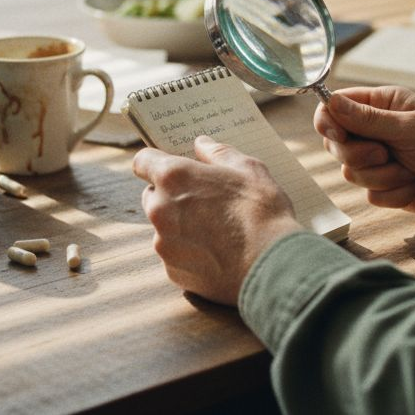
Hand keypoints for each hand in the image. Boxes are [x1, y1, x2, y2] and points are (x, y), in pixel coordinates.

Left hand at [133, 135, 302, 304]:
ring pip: (163, 227)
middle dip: (170, 194)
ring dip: (180, 225)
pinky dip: (189, 252)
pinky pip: (175, 254)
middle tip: (202, 199)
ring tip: (216, 230)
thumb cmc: (262, 211)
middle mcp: (160, 209)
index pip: (142, 161)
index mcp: (174, 177)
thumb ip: (219, 153)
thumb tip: (202, 144)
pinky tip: (216, 253)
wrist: (271, 265)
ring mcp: (164, 243)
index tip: (169, 165)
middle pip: (151, 195)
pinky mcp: (173, 270)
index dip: (155, 161)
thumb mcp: (248, 169)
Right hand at [314, 86, 414, 216]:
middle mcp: (377, 130)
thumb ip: (366, 118)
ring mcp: (382, 160)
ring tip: (411, 171)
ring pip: (351, 172)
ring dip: (383, 177)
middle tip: (386, 154)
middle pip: (337, 144)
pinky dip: (394, 194)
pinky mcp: (388, 186)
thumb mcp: (408, 128)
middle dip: (360, 155)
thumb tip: (330, 102)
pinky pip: (370, 195)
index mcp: (383, 104)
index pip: (336, 107)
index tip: (338, 135)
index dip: (329, 122)